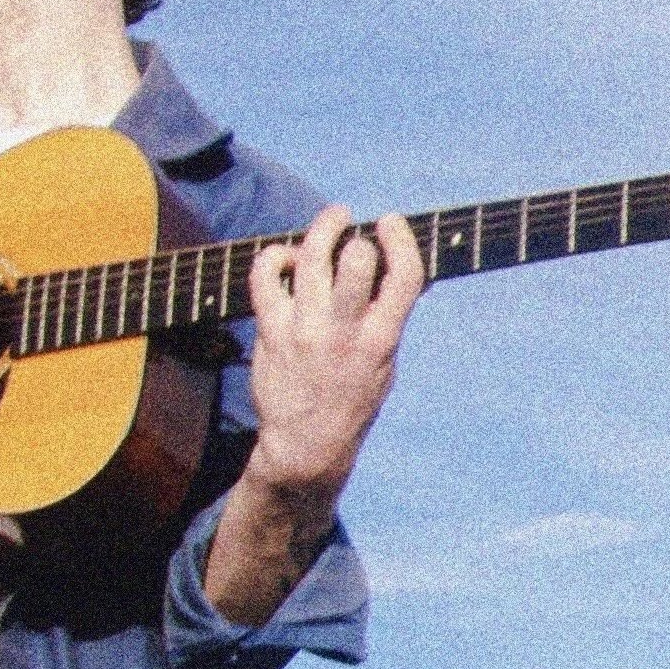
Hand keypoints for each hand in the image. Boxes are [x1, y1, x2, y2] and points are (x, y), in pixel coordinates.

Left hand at [200, 207, 422, 625]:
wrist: (305, 447)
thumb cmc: (351, 402)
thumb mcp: (385, 365)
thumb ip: (388, 319)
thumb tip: (394, 269)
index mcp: (381, 341)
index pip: (404, 276)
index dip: (400, 238)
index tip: (390, 223)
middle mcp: (344, 333)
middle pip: (355, 261)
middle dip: (354, 234)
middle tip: (350, 225)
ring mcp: (304, 331)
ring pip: (309, 258)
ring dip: (321, 228)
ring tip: (330, 221)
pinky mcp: (271, 331)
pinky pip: (265, 275)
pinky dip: (275, 255)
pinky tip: (286, 259)